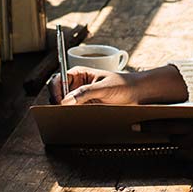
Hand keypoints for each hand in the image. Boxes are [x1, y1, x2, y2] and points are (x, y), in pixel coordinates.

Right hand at [47, 64, 188, 105]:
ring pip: (64, 104)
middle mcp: (77, 84)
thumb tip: (66, 100)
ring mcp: (80, 97)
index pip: (58, 79)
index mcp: (79, 73)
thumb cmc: (123, 84)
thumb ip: (85, 93)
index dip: (55, 89)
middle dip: (57, 101)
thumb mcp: (104, 87)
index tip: (59, 100)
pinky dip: (72, 115)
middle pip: (58, 93)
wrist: (137, 94)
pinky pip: (73, 112)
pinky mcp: (86, 107)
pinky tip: (77, 118)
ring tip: (72, 114)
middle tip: (63, 110)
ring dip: (64, 110)